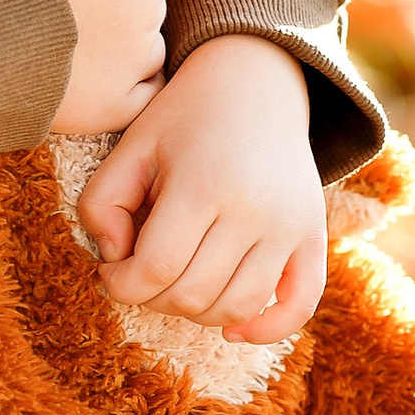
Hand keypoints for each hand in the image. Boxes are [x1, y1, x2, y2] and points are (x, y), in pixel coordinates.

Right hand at [37, 0, 178, 134]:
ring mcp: (133, 66)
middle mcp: (147, 20)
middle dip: (129, 10)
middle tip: (91, 11)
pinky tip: (119, 81)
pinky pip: (146, 96)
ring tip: (93, 48)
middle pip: (153, 12)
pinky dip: (139, 87)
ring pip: (152, 53)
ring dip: (132, 49)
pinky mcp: (115, 105)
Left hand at [78, 34, 326, 332]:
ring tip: (177, 282)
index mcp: (204, 183)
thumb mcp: (131, 148)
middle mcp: (254, 209)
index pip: (156, 268)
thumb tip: (116, 259)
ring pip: (236, 307)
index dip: (121, 283)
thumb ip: (102, 204)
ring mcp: (290, 226)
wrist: (256, 85)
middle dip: (152, 296)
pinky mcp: (313, 237)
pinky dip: (265, 329)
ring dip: (195, 312)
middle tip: (142, 270)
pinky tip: (231, 329)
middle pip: (193, 294)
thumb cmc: (183, 120)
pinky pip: (299, 306)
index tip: (112, 268)